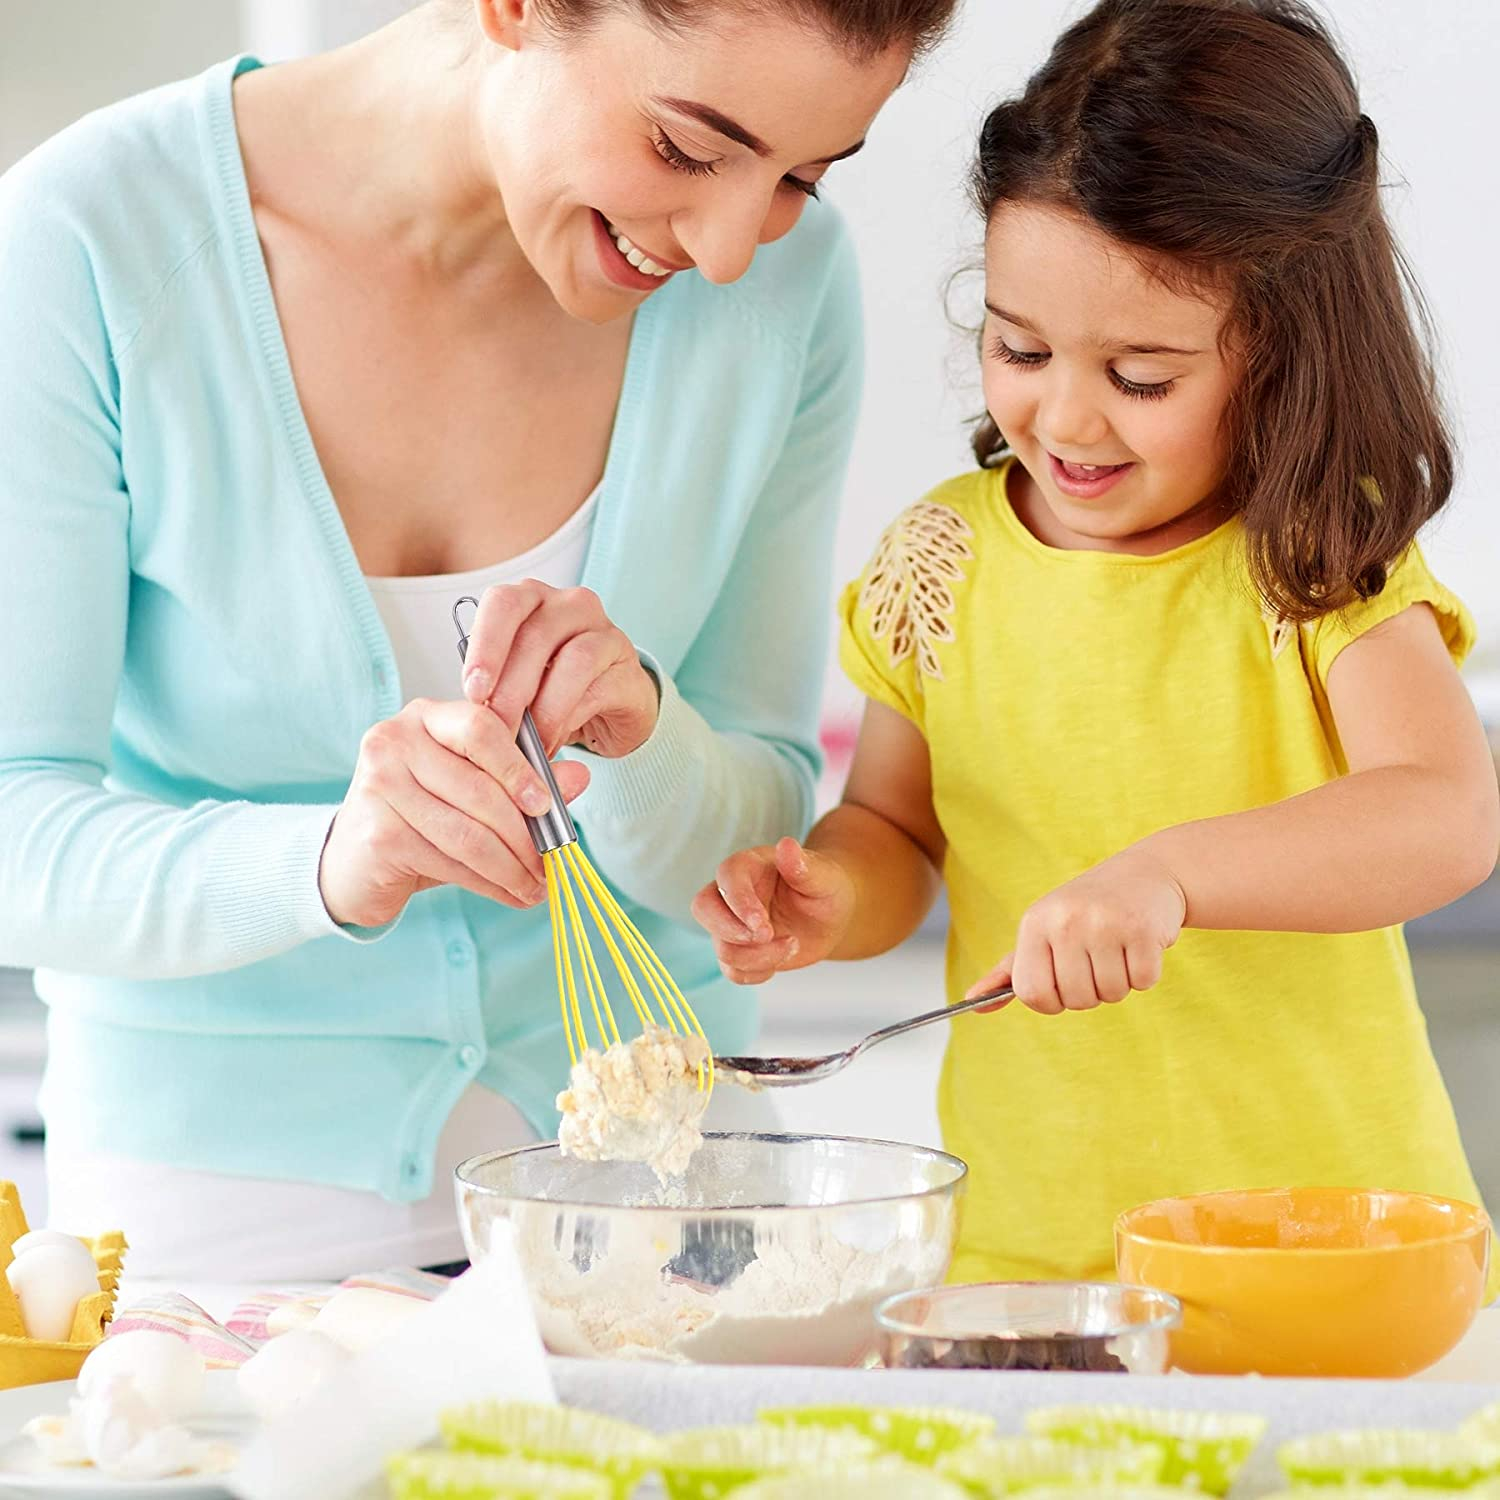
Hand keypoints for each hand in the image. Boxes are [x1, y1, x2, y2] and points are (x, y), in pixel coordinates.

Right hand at [319, 697, 589, 927]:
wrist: (353, 863)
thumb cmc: (420, 818)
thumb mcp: (474, 793)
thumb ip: (525, 779)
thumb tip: (580, 777)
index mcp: (426, 717)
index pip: (481, 727)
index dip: (520, 768)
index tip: (548, 806)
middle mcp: (395, 740)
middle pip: (479, 788)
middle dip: (525, 835)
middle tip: (552, 863)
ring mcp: (380, 784)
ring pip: (468, 832)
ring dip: (512, 867)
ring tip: (536, 886)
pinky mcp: (378, 831)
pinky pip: (451, 860)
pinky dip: (488, 882)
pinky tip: (508, 893)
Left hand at [459, 581, 659, 758]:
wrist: (611, 707)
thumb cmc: (555, 687)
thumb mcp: (517, 679)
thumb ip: (496, 684)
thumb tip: (474, 715)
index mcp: (533, 599)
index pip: (504, 603)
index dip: (485, 646)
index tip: (474, 691)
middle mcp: (570, 606)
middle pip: (535, 636)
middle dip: (510, 690)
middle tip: (497, 728)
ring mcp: (605, 633)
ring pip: (573, 661)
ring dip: (544, 708)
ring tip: (529, 740)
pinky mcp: (629, 669)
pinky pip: (597, 689)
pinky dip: (569, 719)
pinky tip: (554, 740)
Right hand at [691, 837, 855, 984]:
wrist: (829, 917)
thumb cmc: (826, 888)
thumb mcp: (824, 878)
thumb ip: (803, 865)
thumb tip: (787, 845)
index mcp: (750, 865)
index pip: (727, 876)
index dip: (739, 902)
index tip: (763, 926)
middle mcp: (733, 893)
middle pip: (703, 908)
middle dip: (732, 931)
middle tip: (768, 936)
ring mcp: (732, 923)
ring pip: (721, 946)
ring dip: (756, 956)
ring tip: (792, 944)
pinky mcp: (737, 949)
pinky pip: (731, 970)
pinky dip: (756, 972)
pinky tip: (782, 958)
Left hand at [965, 846, 1186, 1014]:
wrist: (1143, 874)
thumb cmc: (1085, 911)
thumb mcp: (1042, 931)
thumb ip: (1011, 971)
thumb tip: (973, 1002)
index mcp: (1034, 923)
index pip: (1031, 993)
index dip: (1051, 1001)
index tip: (1062, 986)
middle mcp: (1065, 920)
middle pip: (1076, 999)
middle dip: (1091, 992)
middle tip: (1097, 959)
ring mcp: (1104, 923)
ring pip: (1111, 993)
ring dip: (1119, 983)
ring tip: (1118, 949)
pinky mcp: (1141, 928)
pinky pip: (1143, 982)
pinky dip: (1146, 973)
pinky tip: (1140, 944)